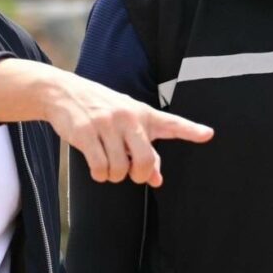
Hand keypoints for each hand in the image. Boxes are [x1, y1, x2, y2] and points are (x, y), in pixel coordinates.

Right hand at [0, 59, 212, 186]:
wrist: (64, 92)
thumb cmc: (102, 111)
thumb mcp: (128, 124)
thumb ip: (146, 151)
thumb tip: (158, 180)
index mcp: (144, 114)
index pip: (172, 123)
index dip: (191, 130)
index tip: (208, 134)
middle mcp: (129, 117)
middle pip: (145, 160)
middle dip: (139, 175)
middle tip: (131, 173)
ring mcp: (107, 123)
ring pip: (120, 169)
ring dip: (114, 176)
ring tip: (108, 166)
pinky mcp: (86, 132)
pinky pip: (100, 168)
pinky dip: (100, 175)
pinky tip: (97, 168)